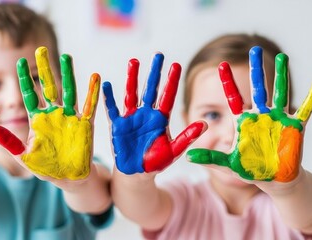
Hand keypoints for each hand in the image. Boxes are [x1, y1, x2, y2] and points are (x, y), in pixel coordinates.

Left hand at [0, 47, 99, 179]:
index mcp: (37, 120)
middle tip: (41, 49)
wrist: (69, 179)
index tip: (20, 62)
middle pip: (48, 87)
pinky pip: (90, 106)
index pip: (30, 95)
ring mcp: (70, 118)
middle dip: (44, 69)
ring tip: (67, 57)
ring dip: (68, 74)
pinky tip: (96, 77)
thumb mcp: (24, 157)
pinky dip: (93, 93)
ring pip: (69, 91)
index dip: (25, 79)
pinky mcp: (85, 125)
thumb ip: (9, 143)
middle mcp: (53, 114)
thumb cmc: (46, 169)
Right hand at [103, 53, 205, 173]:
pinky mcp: (117, 125)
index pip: (167, 96)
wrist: (137, 173)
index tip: (176, 65)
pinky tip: (107, 84)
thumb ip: (187, 137)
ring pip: (132, 94)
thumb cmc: (156, 162)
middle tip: (158, 55)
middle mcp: (146, 114)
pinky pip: (113, 109)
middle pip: (150, 89)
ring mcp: (131, 118)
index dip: (171, 81)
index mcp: (160, 119)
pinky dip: (109, 98)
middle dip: (154, 73)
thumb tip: (204, 123)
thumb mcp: (174, 150)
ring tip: (134, 61)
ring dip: (132, 78)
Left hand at [187, 46, 311, 181]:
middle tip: (253, 49)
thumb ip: (210, 159)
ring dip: (281, 75)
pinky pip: (306, 109)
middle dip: (256, 69)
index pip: (233, 97)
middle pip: (258, 88)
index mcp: (243, 121)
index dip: (227, 82)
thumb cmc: (250, 170)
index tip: (221, 64)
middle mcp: (260, 115)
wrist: (273, 180)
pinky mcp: (294, 127)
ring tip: (283, 56)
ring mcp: (278, 119)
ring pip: (280, 92)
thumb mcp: (228, 164)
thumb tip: (187, 157)